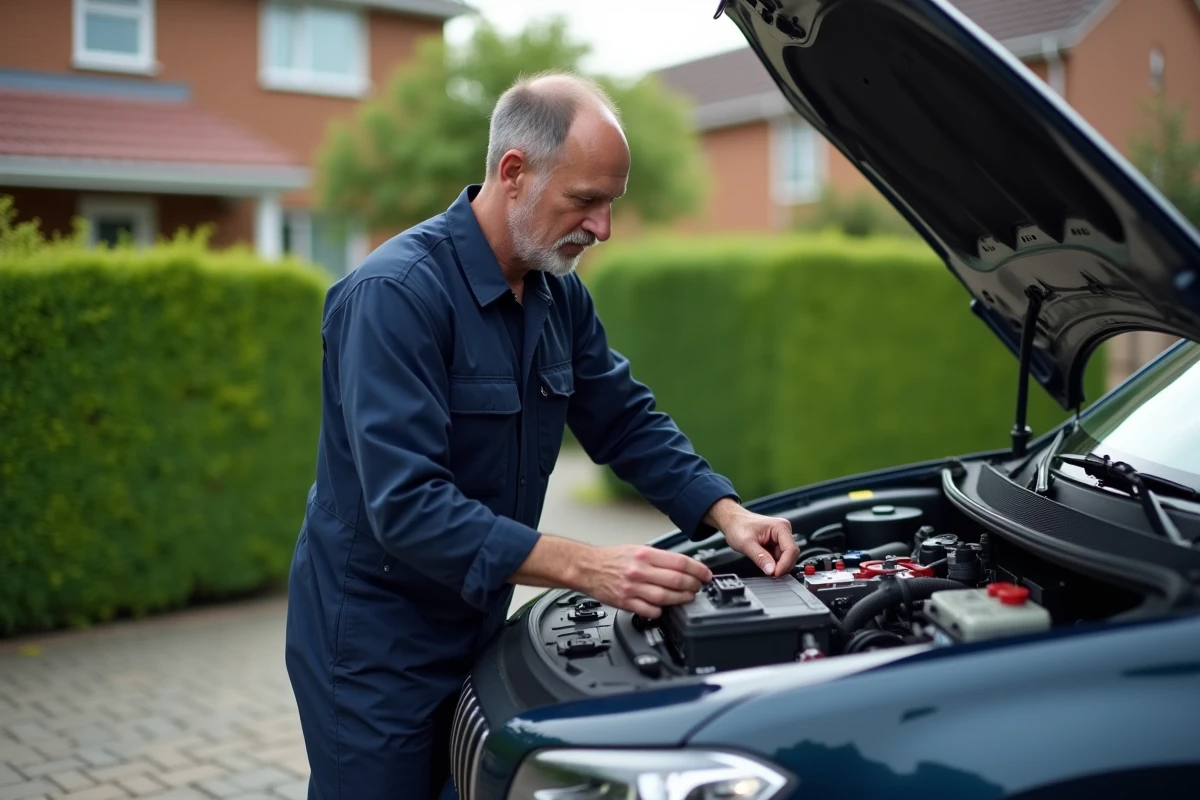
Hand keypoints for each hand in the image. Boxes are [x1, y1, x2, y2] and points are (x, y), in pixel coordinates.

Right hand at [575, 544, 712, 618]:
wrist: (587, 567)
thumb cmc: (612, 558)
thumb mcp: (637, 549)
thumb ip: (659, 558)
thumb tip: (683, 566)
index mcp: (645, 555)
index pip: (679, 562)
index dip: (698, 569)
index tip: (705, 574)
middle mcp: (640, 570)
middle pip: (676, 580)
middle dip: (693, 585)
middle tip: (698, 587)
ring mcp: (633, 588)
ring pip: (666, 597)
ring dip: (681, 599)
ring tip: (687, 597)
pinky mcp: (625, 602)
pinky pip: (650, 610)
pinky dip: (661, 611)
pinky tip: (664, 608)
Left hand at [705, 498, 797, 577]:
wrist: (732, 521)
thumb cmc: (738, 526)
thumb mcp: (746, 543)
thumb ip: (760, 557)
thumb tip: (771, 570)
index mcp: (780, 527)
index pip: (791, 550)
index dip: (785, 564)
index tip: (775, 573)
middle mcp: (783, 530)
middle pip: (791, 554)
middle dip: (782, 566)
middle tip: (770, 573)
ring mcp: (781, 537)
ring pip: (786, 557)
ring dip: (778, 565)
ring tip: (764, 567)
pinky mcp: (776, 543)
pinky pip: (780, 557)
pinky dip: (774, 563)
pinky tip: (765, 564)